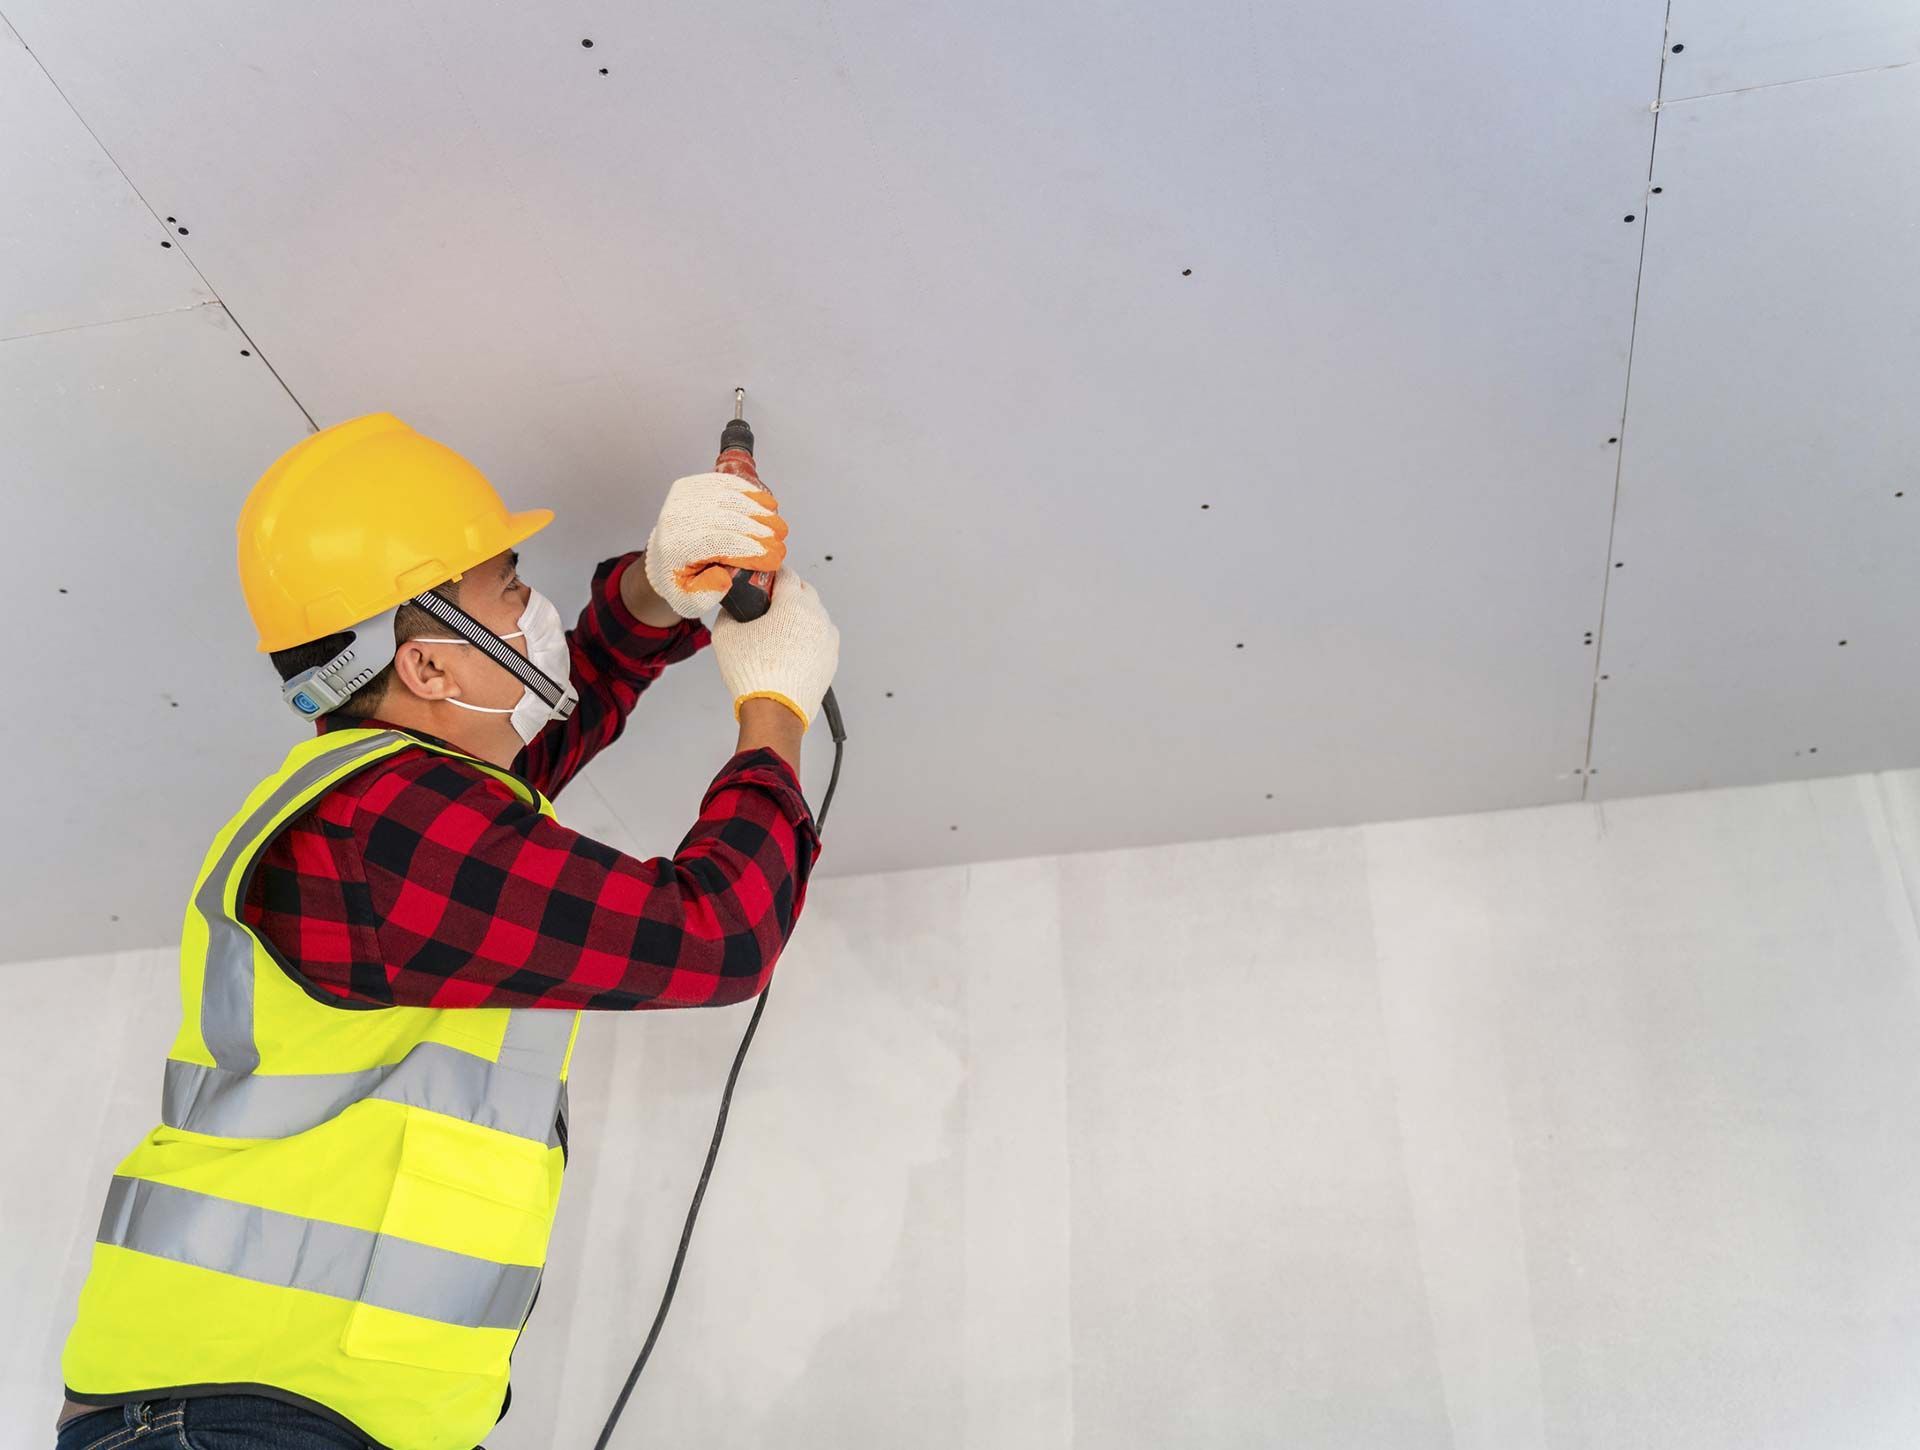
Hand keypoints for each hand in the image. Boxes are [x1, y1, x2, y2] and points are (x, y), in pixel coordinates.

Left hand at [643, 472, 788, 617]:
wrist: (660, 558)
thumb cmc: (678, 580)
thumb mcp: (688, 601)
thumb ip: (706, 595)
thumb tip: (724, 577)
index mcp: (674, 546)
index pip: (718, 543)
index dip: (751, 550)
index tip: (774, 559)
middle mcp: (676, 517)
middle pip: (727, 518)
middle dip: (761, 531)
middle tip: (782, 545)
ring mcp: (683, 497)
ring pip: (730, 498)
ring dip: (760, 511)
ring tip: (779, 527)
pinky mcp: (691, 485)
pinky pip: (725, 483)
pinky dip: (749, 492)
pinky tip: (767, 504)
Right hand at [711, 569, 838, 728]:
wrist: (775, 711)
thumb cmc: (753, 673)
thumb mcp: (726, 635)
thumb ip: (728, 613)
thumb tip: (731, 610)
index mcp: (794, 603)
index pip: (786, 573)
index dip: (771, 574)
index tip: (763, 579)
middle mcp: (817, 616)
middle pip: (805, 591)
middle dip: (788, 591)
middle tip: (769, 603)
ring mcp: (828, 638)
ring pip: (815, 615)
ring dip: (800, 615)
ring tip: (779, 630)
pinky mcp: (831, 658)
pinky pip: (821, 638)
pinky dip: (808, 637)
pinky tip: (791, 649)